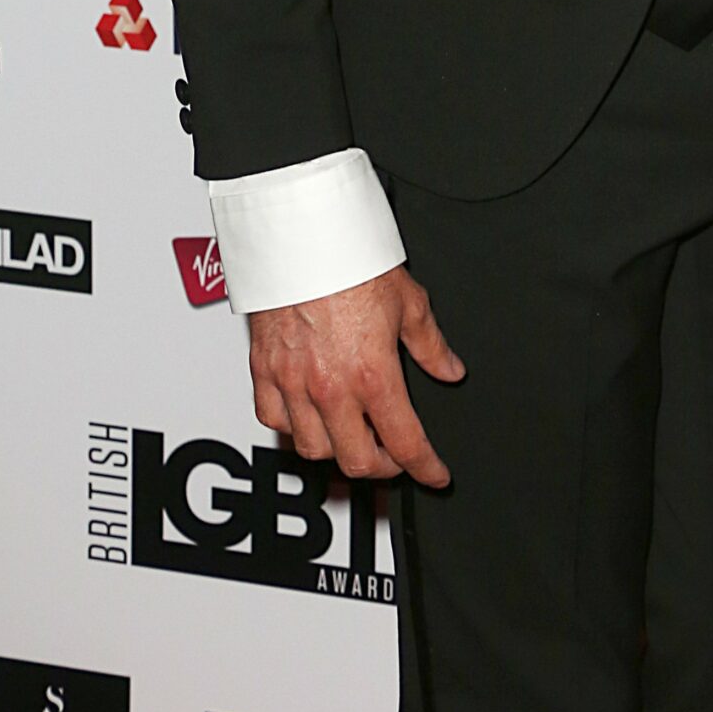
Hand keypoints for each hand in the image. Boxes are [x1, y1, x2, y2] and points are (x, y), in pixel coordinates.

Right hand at [249, 264, 464, 487]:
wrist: (302, 238)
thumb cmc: (352, 262)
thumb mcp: (409, 302)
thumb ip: (431, 345)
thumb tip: (449, 369)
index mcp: (372, 373)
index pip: (404, 441)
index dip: (425, 467)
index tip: (434, 474)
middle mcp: (329, 387)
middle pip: (356, 460)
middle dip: (383, 466)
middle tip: (396, 455)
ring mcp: (292, 382)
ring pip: (313, 449)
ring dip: (339, 451)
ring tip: (356, 437)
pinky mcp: (263, 372)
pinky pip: (274, 421)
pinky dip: (294, 428)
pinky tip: (311, 417)